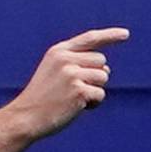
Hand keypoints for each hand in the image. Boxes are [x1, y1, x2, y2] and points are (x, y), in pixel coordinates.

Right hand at [11, 27, 129, 137]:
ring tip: (73, 99)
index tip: (125, 34)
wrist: (25, 117)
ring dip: (94, 91)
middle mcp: (65, 59)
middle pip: (101, 61)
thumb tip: (107, 71)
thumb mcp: (53, 73)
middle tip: (74, 90)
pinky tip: (76, 108)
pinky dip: (93, 104)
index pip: (90, 39)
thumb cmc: (42, 99)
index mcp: (58, 52)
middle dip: (95, 76)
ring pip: (103, 78)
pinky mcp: (79, 90)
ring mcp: (72, 74)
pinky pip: (100, 94)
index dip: (110, 35)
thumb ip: (77, 65)